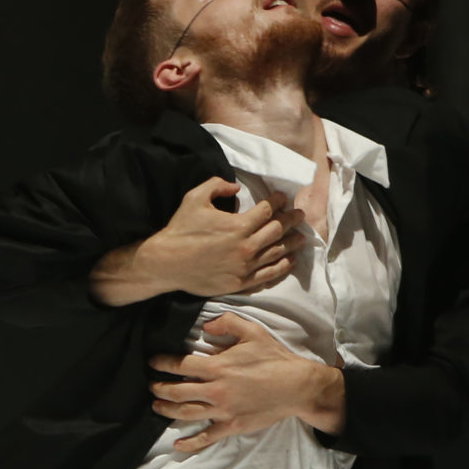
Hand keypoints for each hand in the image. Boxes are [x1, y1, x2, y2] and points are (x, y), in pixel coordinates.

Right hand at [140, 176, 305, 297]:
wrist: (167, 263)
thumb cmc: (180, 229)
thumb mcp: (195, 198)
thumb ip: (217, 185)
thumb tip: (236, 186)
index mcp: (238, 225)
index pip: (268, 211)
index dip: (278, 202)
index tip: (283, 197)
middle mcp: (246, 246)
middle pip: (278, 230)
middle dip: (292, 220)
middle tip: (300, 215)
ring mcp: (245, 267)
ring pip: (278, 253)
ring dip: (292, 243)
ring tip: (301, 237)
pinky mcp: (241, 282)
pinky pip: (268, 274)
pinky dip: (283, 266)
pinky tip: (290, 260)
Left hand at [147, 312, 344, 453]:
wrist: (297, 387)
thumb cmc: (275, 359)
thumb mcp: (252, 332)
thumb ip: (226, 323)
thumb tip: (205, 326)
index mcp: (218, 367)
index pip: (180, 365)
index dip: (162, 363)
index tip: (152, 363)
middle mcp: (215, 390)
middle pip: (177, 391)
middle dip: (159, 388)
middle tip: (151, 385)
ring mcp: (222, 410)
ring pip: (186, 413)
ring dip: (167, 410)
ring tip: (157, 406)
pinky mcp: (232, 426)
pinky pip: (207, 437)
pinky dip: (191, 442)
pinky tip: (178, 445)